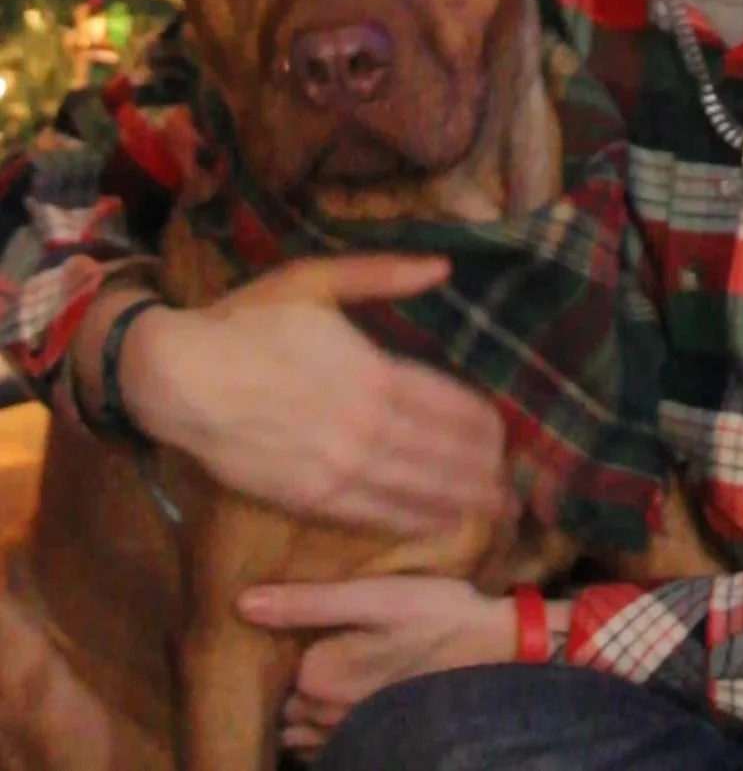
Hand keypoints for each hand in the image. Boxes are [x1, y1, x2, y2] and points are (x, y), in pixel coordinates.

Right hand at [118, 255, 511, 531]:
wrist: (181, 377)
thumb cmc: (248, 322)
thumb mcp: (317, 279)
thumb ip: (383, 275)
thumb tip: (443, 266)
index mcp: (373, 371)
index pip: (446, 404)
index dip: (481, 423)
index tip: (505, 433)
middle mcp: (366, 425)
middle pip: (440, 453)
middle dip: (480, 470)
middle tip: (512, 487)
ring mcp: (338, 466)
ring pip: (413, 489)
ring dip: (456, 501)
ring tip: (490, 511)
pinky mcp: (307, 496)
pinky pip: (370, 513)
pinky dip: (408, 521)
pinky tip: (433, 525)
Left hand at [237, 573, 516, 758]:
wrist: (494, 654)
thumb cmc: (433, 615)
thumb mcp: (372, 596)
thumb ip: (306, 602)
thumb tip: (240, 603)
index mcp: (315, 676)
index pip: (269, 667)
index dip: (273, 646)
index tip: (289, 626)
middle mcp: (322, 717)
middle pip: (281, 703)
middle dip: (283, 683)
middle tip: (302, 647)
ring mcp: (347, 736)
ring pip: (298, 732)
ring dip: (299, 711)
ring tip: (320, 677)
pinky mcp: (372, 743)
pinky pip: (324, 748)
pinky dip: (320, 732)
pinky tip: (340, 703)